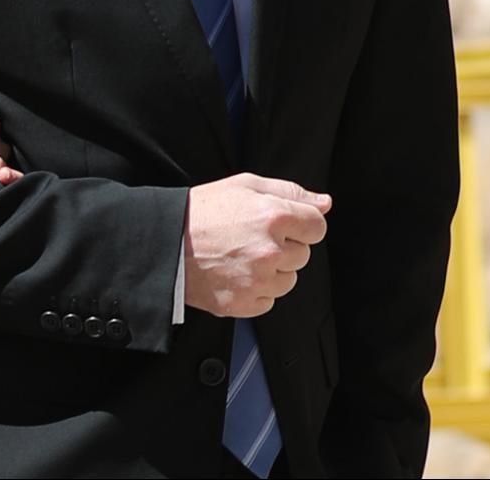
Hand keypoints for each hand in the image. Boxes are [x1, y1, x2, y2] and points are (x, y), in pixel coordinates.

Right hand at [184, 172, 330, 317]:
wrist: (165, 242)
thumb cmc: (202, 211)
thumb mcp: (244, 185)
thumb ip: (290, 192)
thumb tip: (324, 204)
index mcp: (274, 217)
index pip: (317, 226)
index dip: (299, 222)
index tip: (279, 223)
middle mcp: (272, 251)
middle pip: (304, 254)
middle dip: (283, 246)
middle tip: (249, 236)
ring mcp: (260, 281)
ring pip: (288, 280)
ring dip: (272, 270)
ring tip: (240, 254)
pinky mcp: (246, 304)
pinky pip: (269, 300)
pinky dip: (256, 289)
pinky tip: (234, 272)